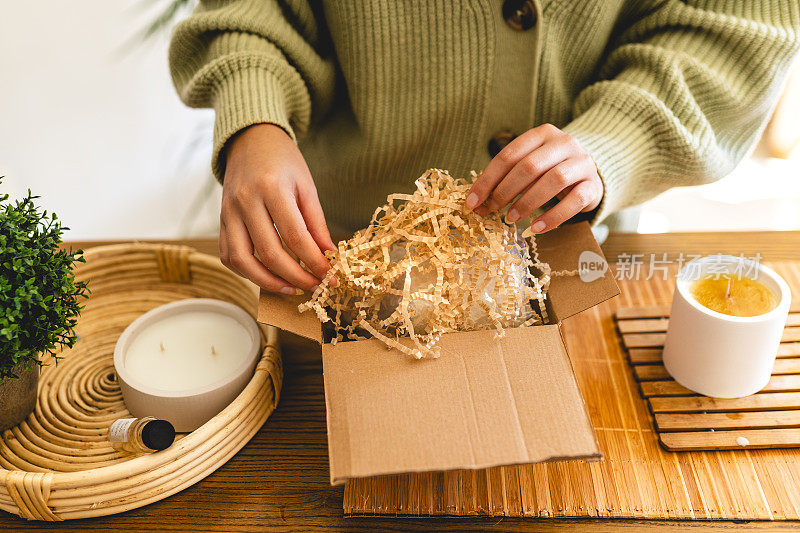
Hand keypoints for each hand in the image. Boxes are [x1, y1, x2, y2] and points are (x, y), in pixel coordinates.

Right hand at [220, 124, 334, 293]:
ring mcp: (228, 212)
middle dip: (296, 277)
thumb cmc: (283, 161)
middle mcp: (245, 201)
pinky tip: (268, 277)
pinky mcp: (220, 221)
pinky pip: (229, 256)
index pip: (295, 236)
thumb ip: (317, 223)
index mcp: (271, 188)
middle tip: (315, 286)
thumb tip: (329, 255)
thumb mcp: (306, 186)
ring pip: (243, 260)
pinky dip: (248, 273)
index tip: (330, 276)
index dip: (313, 262)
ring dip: (268, 282)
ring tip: (291, 289)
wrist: (250, 141)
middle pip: (269, 253)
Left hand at [465, 124, 602, 232]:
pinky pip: (575, 201)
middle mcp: (564, 143)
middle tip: (492, 210)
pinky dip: (553, 217)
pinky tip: (536, 228)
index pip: (509, 155)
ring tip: (511, 219)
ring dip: (528, 202)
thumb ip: (504, 180)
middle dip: (506, 190)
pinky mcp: (593, 185)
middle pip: (530, 166)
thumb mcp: (527, 168)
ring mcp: (582, 162)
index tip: (472, 202)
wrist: (588, 174)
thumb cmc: (549, 171)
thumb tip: (476, 203)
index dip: (487, 180)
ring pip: (554, 180)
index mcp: (542, 134)